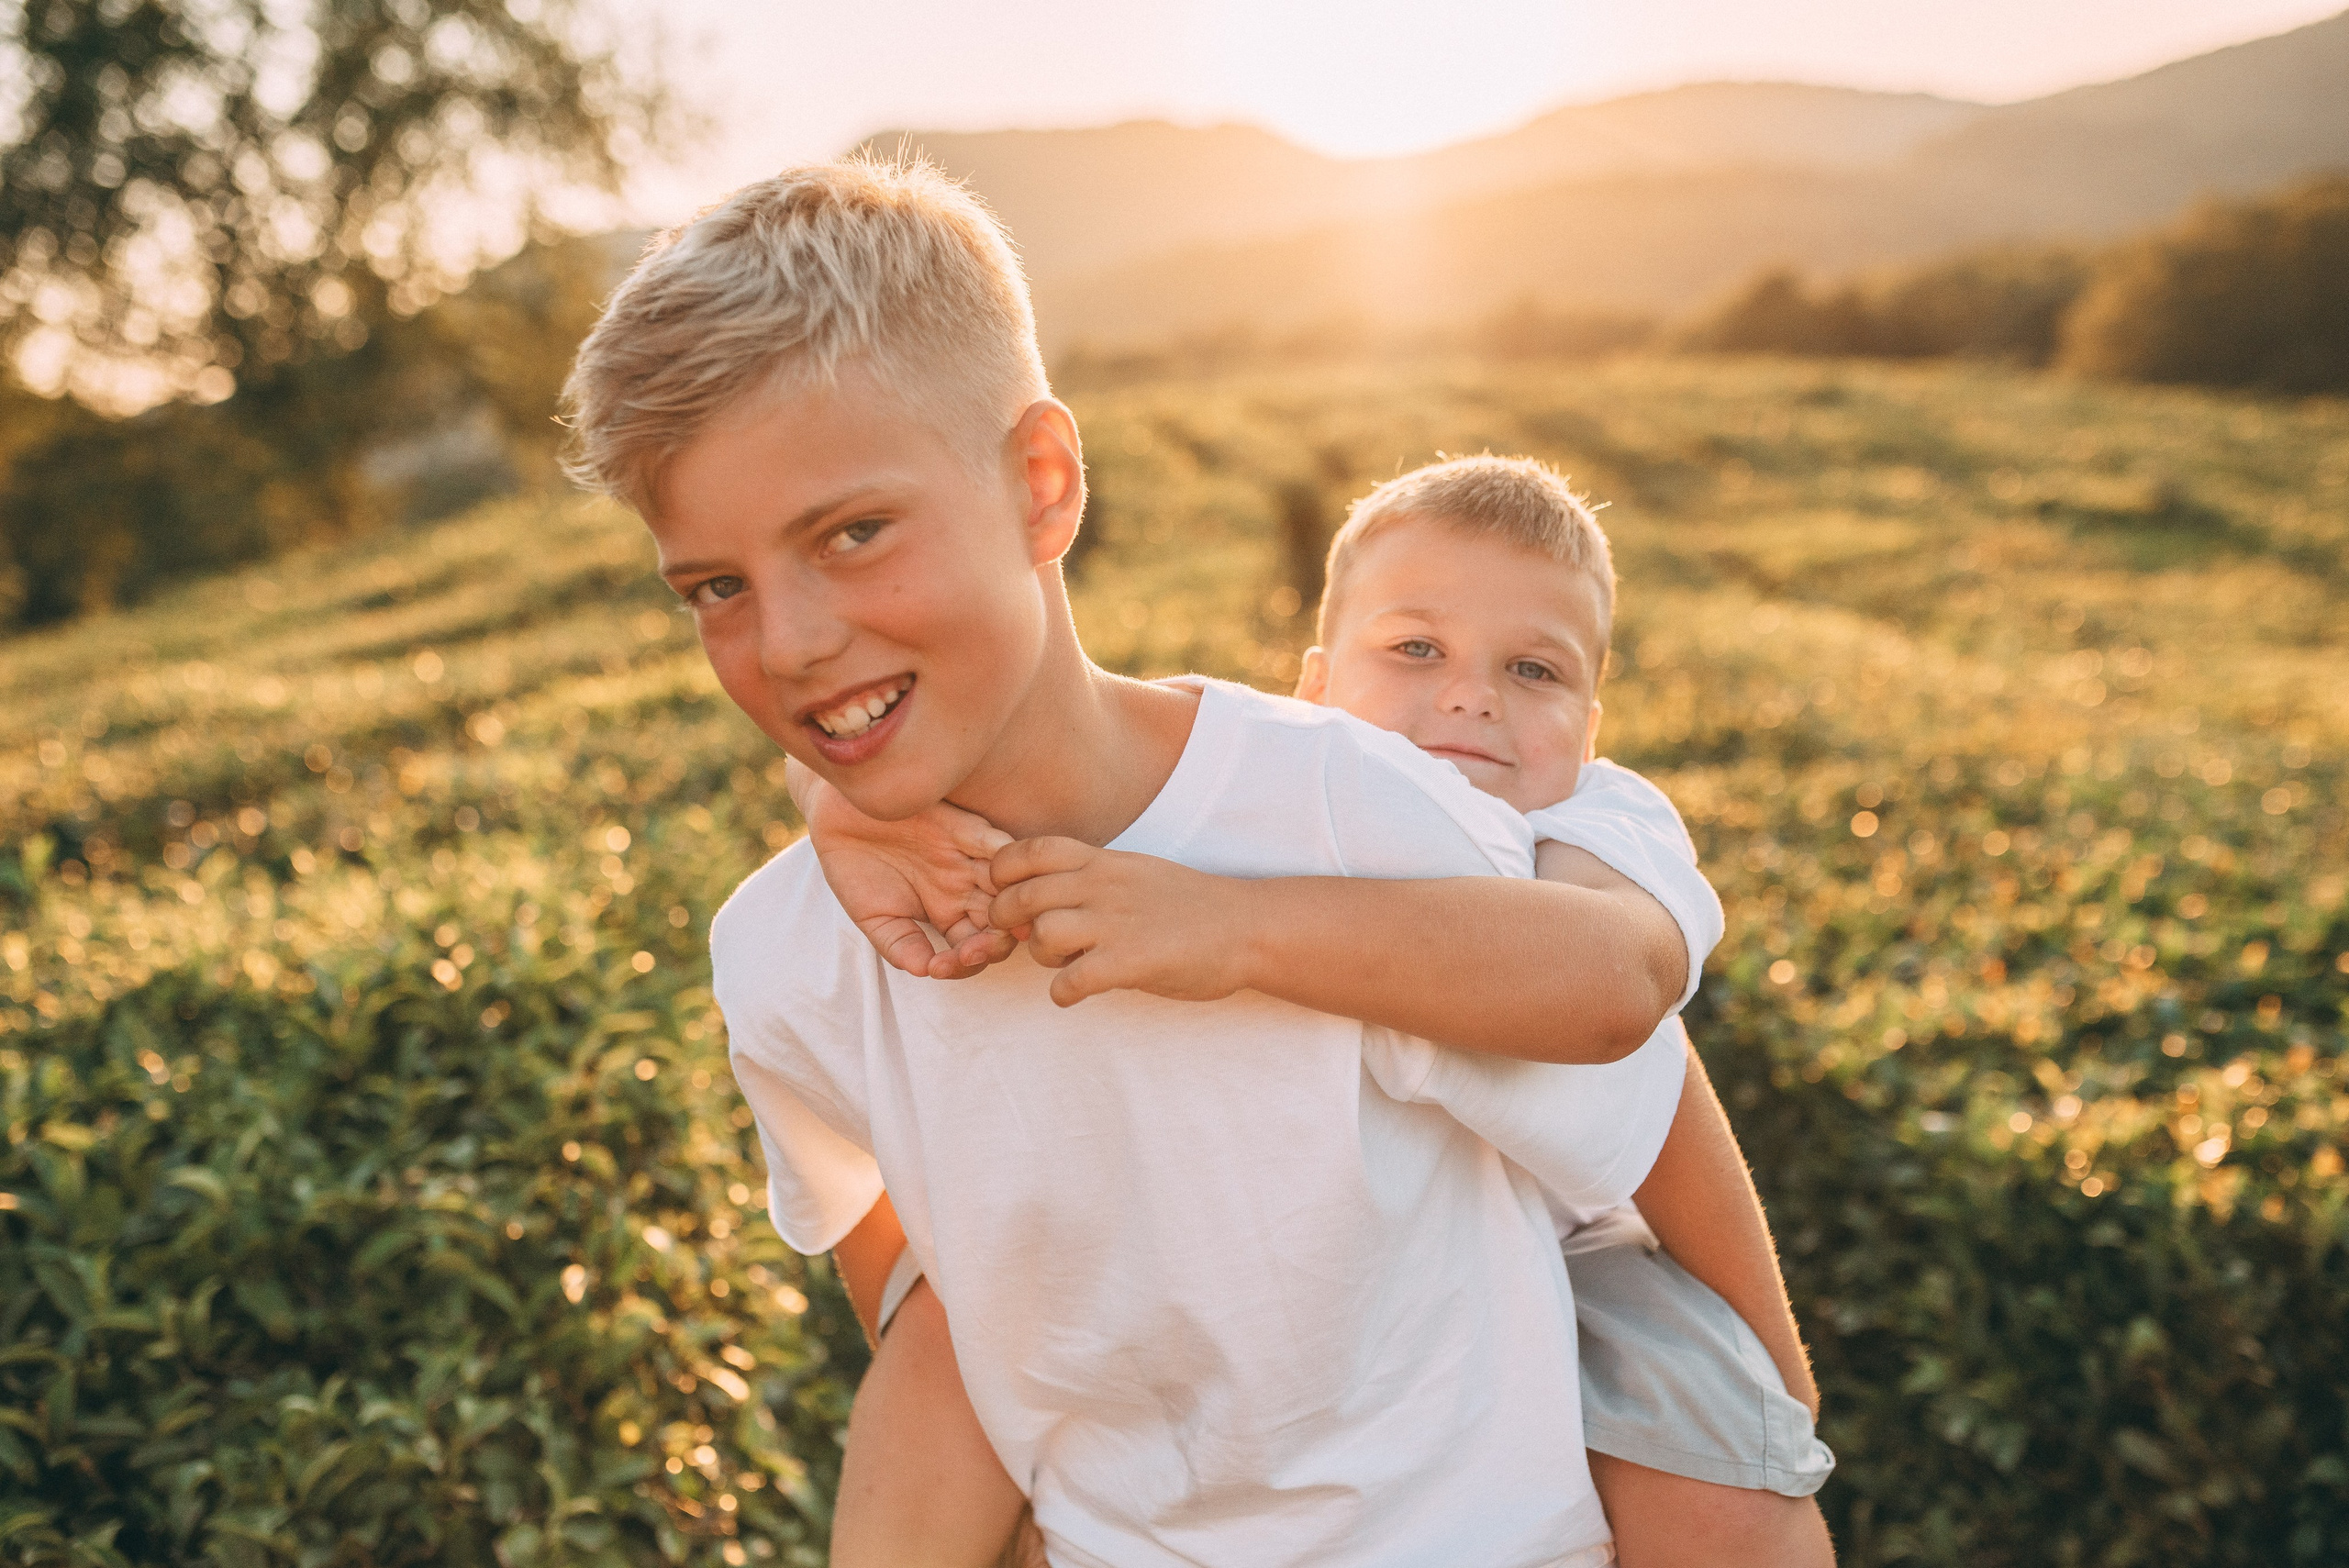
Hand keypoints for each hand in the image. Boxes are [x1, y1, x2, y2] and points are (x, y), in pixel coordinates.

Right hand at [800, 772, 1018, 978]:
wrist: (838, 815)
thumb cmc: (854, 865)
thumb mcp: (874, 916)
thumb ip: (900, 945)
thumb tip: (926, 973)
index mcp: (947, 913)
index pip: (973, 948)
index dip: (966, 963)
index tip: (941, 966)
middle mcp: (965, 887)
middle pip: (1001, 922)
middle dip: (997, 942)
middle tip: (976, 950)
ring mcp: (969, 858)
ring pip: (1008, 888)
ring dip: (1009, 908)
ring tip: (998, 924)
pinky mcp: (964, 827)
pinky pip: (996, 844)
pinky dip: (1004, 862)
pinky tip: (993, 880)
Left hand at [986, 838, 1259, 1007]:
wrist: (1246, 927)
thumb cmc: (1188, 905)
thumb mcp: (1135, 872)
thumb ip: (1088, 877)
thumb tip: (1038, 893)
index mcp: (1102, 862)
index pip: (1029, 851)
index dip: (1003, 873)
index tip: (1008, 894)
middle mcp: (1103, 887)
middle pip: (1021, 896)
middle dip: (1007, 922)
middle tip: (1023, 937)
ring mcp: (1116, 923)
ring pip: (1042, 936)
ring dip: (1042, 958)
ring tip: (1064, 964)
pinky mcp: (1131, 962)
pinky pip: (1070, 981)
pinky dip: (1063, 993)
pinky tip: (1076, 992)